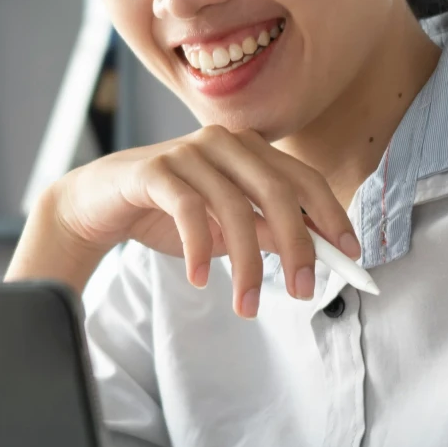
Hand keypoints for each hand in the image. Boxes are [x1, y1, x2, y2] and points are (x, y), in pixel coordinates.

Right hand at [10, 127, 360, 316]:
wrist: (98, 204)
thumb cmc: (168, 212)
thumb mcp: (227, 227)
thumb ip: (267, 230)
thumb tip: (315, 252)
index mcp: (249, 149)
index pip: (304, 179)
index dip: (331, 216)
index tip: (349, 255)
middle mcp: (223, 142)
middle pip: (279, 191)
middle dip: (298, 245)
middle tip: (303, 291)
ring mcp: (188, 151)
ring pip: (235, 208)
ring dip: (247, 264)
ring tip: (246, 304)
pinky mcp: (154, 169)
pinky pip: (189, 210)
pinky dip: (198, 249)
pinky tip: (198, 279)